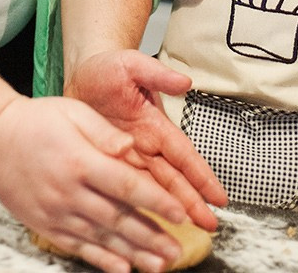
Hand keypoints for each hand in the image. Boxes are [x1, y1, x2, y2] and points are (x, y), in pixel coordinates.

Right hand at [0, 94, 190, 272]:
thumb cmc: (37, 120)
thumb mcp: (74, 112)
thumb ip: (104, 132)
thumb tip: (131, 147)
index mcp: (81, 161)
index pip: (127, 185)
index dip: (156, 202)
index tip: (180, 213)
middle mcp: (70, 192)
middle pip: (118, 219)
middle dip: (151, 237)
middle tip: (177, 251)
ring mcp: (57, 212)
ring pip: (102, 238)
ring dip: (133, 254)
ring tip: (160, 265)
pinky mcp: (46, 225)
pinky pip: (78, 248)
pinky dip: (101, 261)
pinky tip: (122, 270)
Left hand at [64, 49, 226, 229]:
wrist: (79, 73)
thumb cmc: (107, 68)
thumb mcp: (131, 64)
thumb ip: (157, 74)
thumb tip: (184, 82)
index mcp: (154, 123)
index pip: (182, 154)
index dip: (201, 176)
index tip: (218, 197)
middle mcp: (144, 145)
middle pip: (172, 179)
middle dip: (192, 202)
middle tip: (209, 226)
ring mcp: (126, 157)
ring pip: (152, 190)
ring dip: (168, 211)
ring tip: (183, 234)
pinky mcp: (106, 164)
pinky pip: (123, 190)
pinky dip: (134, 208)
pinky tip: (141, 227)